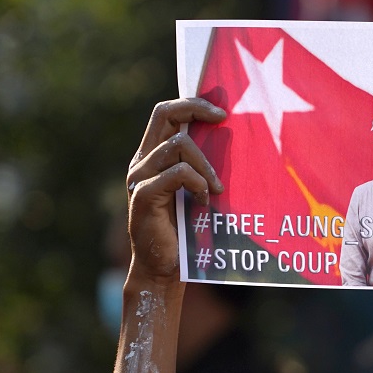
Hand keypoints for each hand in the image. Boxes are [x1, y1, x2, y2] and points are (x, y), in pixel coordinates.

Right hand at [125, 98, 225, 280]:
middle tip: (223, 119)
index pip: (166, 113)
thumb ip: (202, 166)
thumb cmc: (185, 231)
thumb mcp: (196, 190)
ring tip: (217, 189)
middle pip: (163, 113)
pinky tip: (206, 201)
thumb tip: (232, 139)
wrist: (163, 268)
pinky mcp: (144, 195)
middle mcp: (142, 162)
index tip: (221, 112)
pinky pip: (177, 173)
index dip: (192, 103)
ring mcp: (140, 177)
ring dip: (206, 164)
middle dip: (196, 109)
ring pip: (178, 145)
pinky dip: (198, 183)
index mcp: (152, 156)